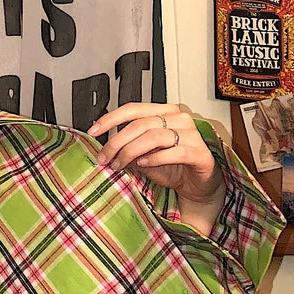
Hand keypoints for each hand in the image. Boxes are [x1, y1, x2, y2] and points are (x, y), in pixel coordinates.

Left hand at [88, 103, 224, 235]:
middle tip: (104, 157)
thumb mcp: (142, 154)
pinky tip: (143, 164)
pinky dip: (154, 158)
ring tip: (119, 164)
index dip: (110, 119)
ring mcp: (191, 134)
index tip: (93, 130)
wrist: (196, 184)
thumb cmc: (171, 165)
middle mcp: (178, 118)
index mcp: (163, 112)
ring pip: (153, 137)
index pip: (133, 109)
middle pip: (140, 125)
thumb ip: (126, 146)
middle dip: (116, 142)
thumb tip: (103, 147)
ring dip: (130, 152)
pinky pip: (173, 152)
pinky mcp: (199, 152)